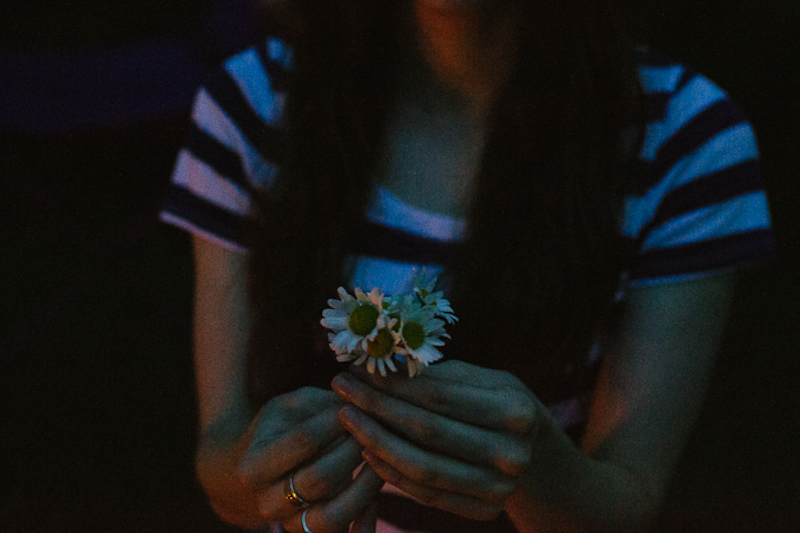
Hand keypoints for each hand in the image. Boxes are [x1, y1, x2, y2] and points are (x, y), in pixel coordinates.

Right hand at [202, 386, 383, 531]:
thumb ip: (325, 404)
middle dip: (353, 450)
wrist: (262, 470)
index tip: (356, 405)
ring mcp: (289, 525)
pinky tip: (377, 495)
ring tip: (380, 458)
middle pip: (320, 479)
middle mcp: (267, 502)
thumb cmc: (283, 427)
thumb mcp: (294, 405)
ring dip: (365, 486)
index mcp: (254, 465)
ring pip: (334, 517)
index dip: (336, 421)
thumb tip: (363, 401)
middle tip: (372, 430)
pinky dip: (366, 521)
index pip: (304, 440)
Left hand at [331, 361, 538, 520]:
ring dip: (375, 440)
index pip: (440, 396)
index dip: (393, 383)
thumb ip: (439, 374)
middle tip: (341, 387)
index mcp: (517, 411)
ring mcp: (499, 488)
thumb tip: (380, 360)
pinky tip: (365, 448)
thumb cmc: (498, 403)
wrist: (536, 455)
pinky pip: (425, 492)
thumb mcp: (484, 379)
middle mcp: (512, 454)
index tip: (357, 368)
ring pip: (422, 466)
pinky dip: (390, 471)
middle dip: (377, 406)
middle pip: (427, 431)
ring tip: (346, 416)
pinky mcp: (483, 510)